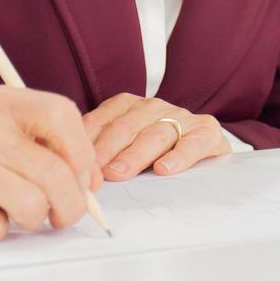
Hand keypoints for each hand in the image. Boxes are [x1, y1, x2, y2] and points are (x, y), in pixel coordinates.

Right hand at [0, 86, 102, 242]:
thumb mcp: (1, 126)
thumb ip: (47, 144)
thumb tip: (92, 181)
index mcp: (3, 102)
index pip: (63, 115)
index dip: (84, 154)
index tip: (85, 178)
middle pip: (56, 172)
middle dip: (70, 204)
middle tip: (62, 213)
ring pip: (32, 204)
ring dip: (32, 219)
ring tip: (14, 210)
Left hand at [84, 93, 231, 179]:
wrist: (204, 149)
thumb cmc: (156, 153)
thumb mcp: (127, 147)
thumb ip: (103, 152)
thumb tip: (73, 171)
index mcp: (129, 107)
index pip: (104, 119)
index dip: (88, 140)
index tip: (75, 161)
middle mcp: (154, 107)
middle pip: (127, 127)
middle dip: (107, 149)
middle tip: (93, 171)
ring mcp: (181, 117)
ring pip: (155, 134)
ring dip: (135, 155)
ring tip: (119, 173)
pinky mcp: (206, 131)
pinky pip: (191, 143)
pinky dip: (177, 156)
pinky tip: (164, 169)